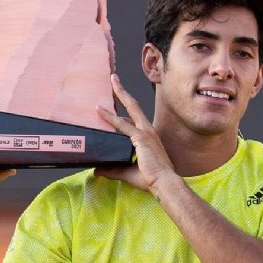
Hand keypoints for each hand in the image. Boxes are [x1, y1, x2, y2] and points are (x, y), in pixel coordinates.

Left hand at [95, 74, 177, 191]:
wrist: (165, 184)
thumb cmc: (152, 179)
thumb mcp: (128, 172)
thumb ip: (112, 170)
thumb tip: (97, 170)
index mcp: (149, 137)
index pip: (133, 119)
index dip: (123, 110)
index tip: (117, 101)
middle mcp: (148, 131)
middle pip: (133, 105)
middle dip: (122, 91)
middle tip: (113, 78)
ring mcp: (145, 132)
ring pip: (129, 109)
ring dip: (118, 94)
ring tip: (110, 82)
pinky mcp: (141, 138)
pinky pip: (122, 124)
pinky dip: (109, 117)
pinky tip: (98, 110)